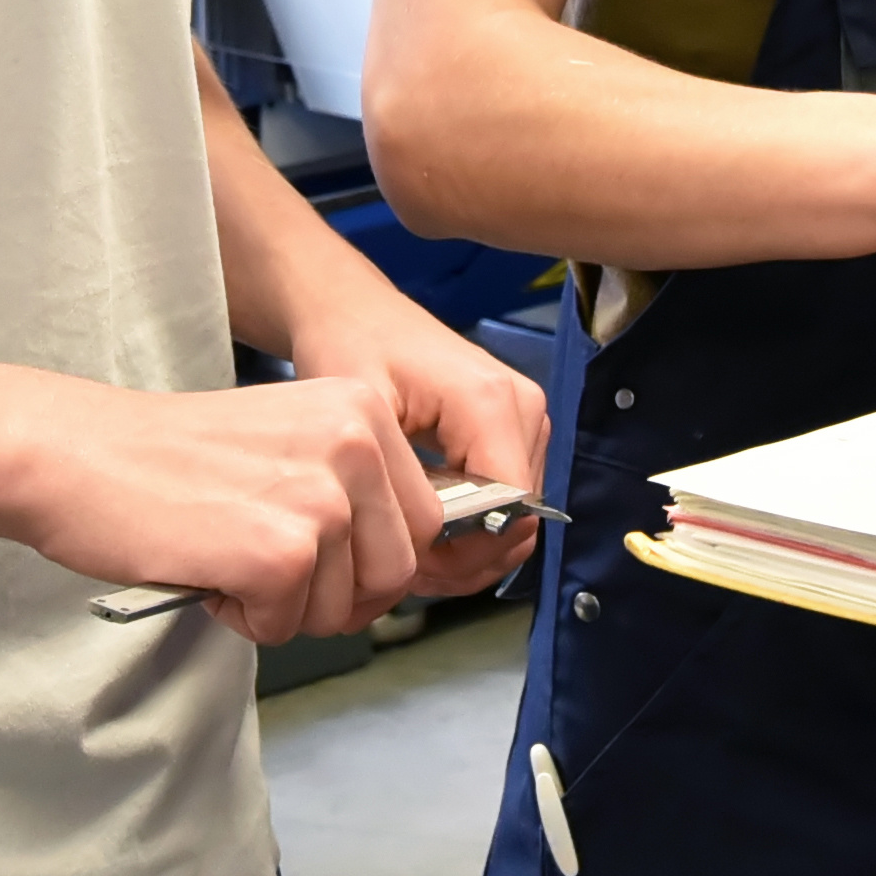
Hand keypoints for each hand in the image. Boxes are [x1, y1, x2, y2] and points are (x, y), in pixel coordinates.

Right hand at [12, 369, 432, 647]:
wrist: (72, 452)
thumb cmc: (163, 455)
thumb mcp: (286, 443)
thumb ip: (346, 487)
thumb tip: (390, 570)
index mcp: (363, 406)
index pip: (423, 520)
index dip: (368, 559)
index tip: (317, 558)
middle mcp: (357, 442)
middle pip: (396, 571)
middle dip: (335, 595)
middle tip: (267, 574)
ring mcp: (322, 498)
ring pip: (344, 607)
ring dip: (284, 607)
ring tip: (224, 557)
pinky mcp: (280, 552)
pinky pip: (285, 625)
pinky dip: (243, 619)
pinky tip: (205, 571)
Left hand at [282, 291, 553, 607]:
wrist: (353, 312)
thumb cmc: (348, 350)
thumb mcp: (363, 418)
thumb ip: (407, 482)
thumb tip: (441, 546)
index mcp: (493, 402)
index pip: (510, 509)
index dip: (465, 552)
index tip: (409, 563)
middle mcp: (525, 409)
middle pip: (518, 521)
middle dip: (464, 558)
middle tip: (401, 563)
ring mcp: (527, 421)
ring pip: (515, 520)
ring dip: (466, 550)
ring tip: (406, 546)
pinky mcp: (517, 432)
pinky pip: (507, 503)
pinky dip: (470, 529)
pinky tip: (422, 527)